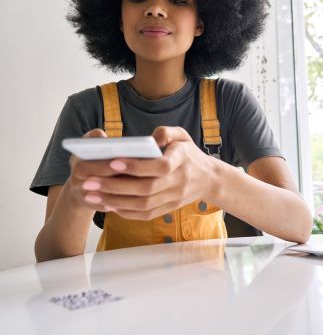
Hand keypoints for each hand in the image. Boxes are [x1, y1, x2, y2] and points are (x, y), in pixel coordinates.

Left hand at [72, 126, 218, 219]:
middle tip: (89, 182)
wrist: (208, 178)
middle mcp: (179, 182)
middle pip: (146, 189)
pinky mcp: (168, 208)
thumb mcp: (183, 135)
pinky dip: (126, 212)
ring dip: (115, 202)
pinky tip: (108, 205)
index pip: (160, 166)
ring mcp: (174, 198)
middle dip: (115, 187)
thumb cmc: (189, 154)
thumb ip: (167, 132)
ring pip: (143, 205)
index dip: (136, 166)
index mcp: (182, 160)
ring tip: (92, 195)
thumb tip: (152, 138)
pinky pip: (146, 215)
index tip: (112, 162)